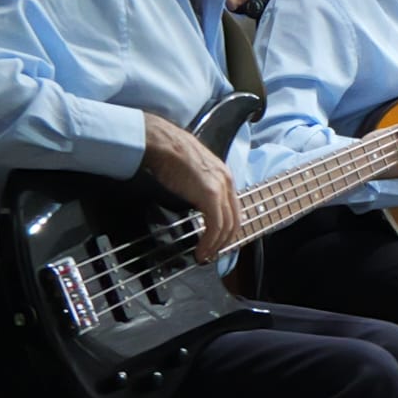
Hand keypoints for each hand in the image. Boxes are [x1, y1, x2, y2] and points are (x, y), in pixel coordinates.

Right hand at [141, 113, 238, 262]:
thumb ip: (201, 187)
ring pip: (226, 226)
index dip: (227, 229)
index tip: (217, 242)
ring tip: (204, 255)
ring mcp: (220, 188)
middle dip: (224, 241)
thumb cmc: (171, 154)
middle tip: (212, 253)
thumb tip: (196, 204)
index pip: (233, 209)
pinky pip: (215, 225)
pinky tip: (201, 249)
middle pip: (234, 220)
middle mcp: (227, 182)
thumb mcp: (193, 172)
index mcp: (224, 176)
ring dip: (216, 245)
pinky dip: (210, 241)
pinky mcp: (210, 195)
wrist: (162, 142)